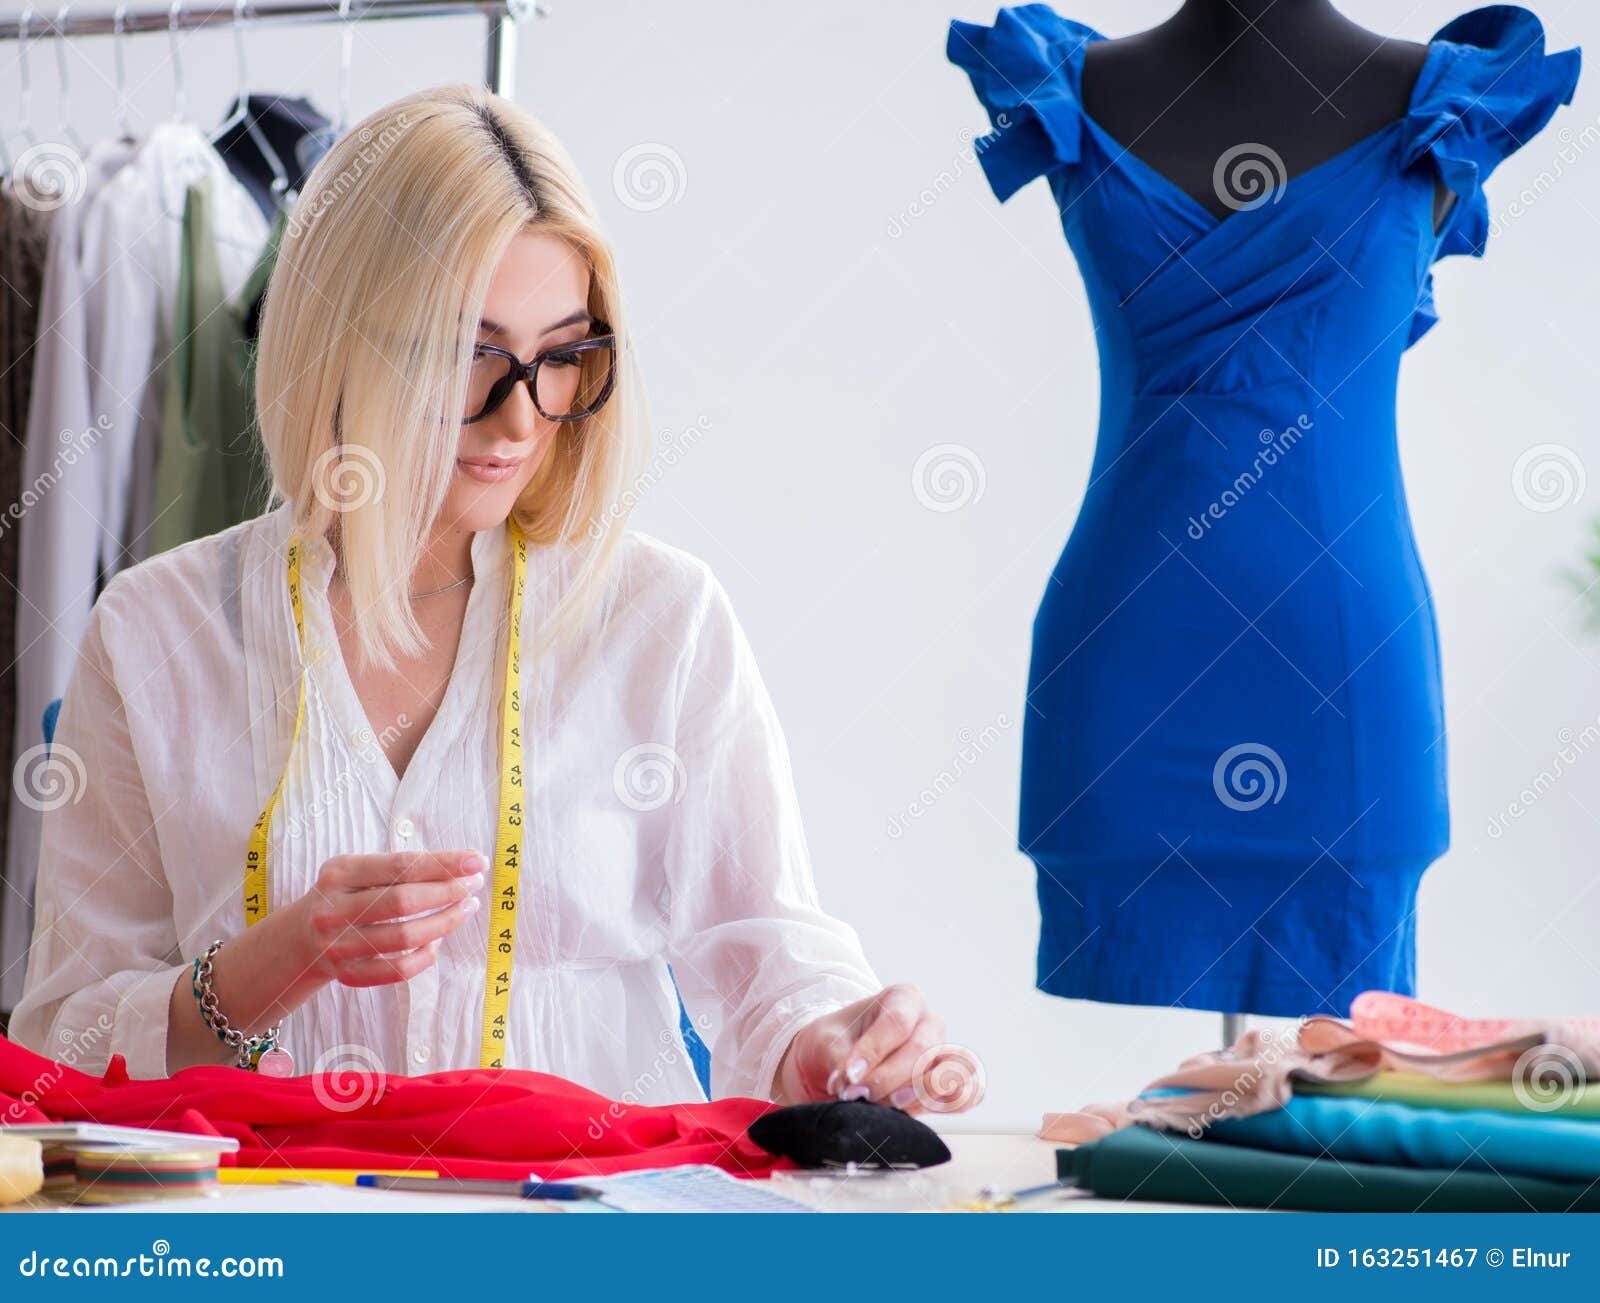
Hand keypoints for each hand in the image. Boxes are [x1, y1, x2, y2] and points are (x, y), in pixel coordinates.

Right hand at [290, 850, 487, 986]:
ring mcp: (338, 945)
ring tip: (466, 907)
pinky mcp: (348, 974)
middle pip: (404, 901)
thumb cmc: (346, 895)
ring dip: (445, 922)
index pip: (401, 865)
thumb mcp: (359, 870)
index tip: (477, 860)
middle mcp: (334, 909)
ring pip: (405, 937)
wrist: (301, 938)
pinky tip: (439, 940)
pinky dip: (426, 956)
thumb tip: (462, 866)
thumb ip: (401, 867)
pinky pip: (398, 970)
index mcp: (339, 873)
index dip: (443, 863)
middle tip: (474, 884)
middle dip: (448, 891)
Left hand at [774, 983, 982, 1114]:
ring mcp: (943, 1054)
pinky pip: (967, 1095)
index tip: (847, 1076)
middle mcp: (929, 1023)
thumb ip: (840, 1059)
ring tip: (886, 1104)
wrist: (831, 1067)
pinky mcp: (948, 1086)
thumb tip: (852, 1083)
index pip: (897, 1021)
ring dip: (916, 1094)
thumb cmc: (832, 1044)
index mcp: (903, 999)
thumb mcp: (825, 1042)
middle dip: (886, 1078)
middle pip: (921, 1050)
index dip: (873, 1051)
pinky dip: (947, 1106)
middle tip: (855, 1095)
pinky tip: (914, 1112)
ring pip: (948, 1072)